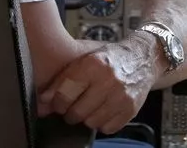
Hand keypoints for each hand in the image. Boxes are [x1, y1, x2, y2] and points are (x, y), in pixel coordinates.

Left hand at [38, 36, 157, 133]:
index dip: (57, 103)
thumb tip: (43, 102)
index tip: (59, 103)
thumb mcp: (84, 59)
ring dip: (87, 118)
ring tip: (90, 106)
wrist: (143, 58)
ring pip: (91, 123)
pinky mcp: (131, 109)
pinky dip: (103, 122)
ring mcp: (121, 96)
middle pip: (76, 113)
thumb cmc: (110, 59)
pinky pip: (107, 128)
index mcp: (93, 64)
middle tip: (74, 107)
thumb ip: (62, 80)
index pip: (64, 94)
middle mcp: (108, 80)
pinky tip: (104, 109)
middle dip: (70, 113)